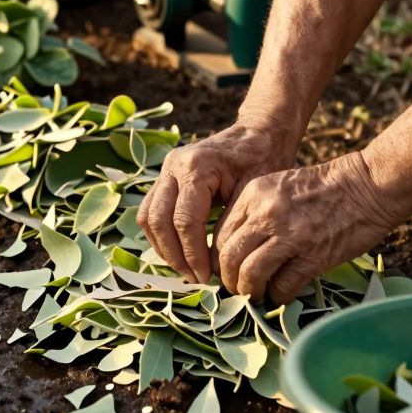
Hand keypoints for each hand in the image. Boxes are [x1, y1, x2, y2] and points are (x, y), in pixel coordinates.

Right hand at [137, 121, 293, 283]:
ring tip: (186, 269)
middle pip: (159, 221)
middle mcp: (173, 165)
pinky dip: (161, 236)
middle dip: (175, 255)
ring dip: (163, 248)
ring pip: (148, 218)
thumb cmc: (263, 160)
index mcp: (196, 166)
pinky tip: (180, 253)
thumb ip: (230, 224)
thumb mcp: (253, 192)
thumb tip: (215, 263)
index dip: (193, 254)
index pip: (185, 221)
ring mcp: (165, 170)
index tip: (207, 276)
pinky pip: (152, 211)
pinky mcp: (165, 178)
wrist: (258, 134)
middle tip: (195, 278)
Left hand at [214, 151, 404, 302]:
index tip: (226, 270)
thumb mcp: (278, 186)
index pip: (219, 236)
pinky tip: (282, 294)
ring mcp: (289, 235)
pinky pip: (282, 286)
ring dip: (250, 292)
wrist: (367, 185)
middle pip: (229, 258)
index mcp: (253, 195)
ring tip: (258, 295)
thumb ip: (254, 212)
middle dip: (229, 280)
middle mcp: (265, 214)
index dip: (219, 260)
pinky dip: (279, 296)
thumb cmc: (323, 187)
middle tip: (238, 289)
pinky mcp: (312, 256)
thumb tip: (236, 249)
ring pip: (250, 275)